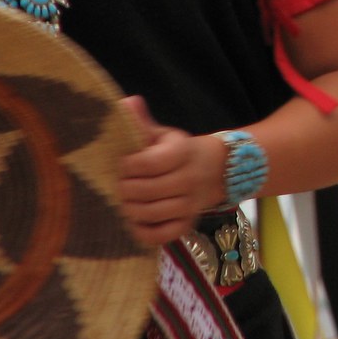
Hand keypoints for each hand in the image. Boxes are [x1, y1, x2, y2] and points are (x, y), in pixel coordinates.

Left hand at [117, 96, 220, 245]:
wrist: (216, 170)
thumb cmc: (179, 151)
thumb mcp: (164, 135)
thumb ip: (142, 123)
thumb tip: (125, 102)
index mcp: (182, 152)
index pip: (148, 163)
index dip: (128, 165)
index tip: (124, 163)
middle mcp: (189, 179)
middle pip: (146, 190)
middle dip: (125, 188)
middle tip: (122, 183)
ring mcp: (190, 205)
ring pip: (150, 214)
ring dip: (129, 208)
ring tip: (127, 199)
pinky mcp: (187, 225)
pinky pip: (160, 236)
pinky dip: (143, 231)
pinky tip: (137, 219)